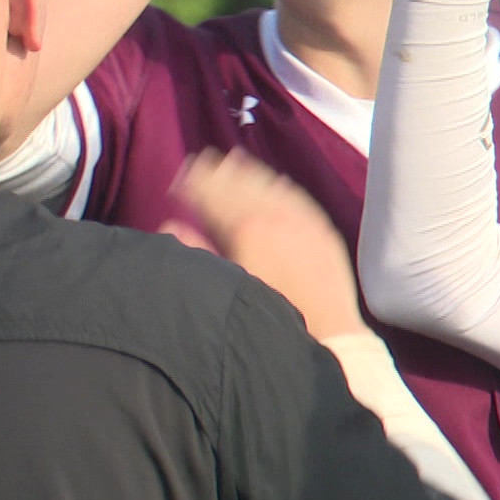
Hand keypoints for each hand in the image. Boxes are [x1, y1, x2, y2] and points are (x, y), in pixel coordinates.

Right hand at [167, 149, 369, 339]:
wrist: (327, 337)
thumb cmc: (271, 318)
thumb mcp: (227, 287)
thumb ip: (198, 252)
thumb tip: (172, 227)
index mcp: (247, 230)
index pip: (214, 195)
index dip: (194, 184)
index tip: (180, 176)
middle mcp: (277, 218)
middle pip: (240, 185)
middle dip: (217, 173)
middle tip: (201, 162)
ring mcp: (304, 222)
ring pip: (270, 186)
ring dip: (248, 173)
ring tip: (231, 161)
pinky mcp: (324, 232)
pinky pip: (298, 198)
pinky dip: (280, 186)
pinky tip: (274, 182)